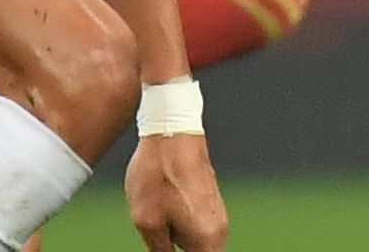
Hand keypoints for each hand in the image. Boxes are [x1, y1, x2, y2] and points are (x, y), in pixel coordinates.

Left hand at [126, 134, 227, 251]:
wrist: (171, 130)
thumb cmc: (158, 175)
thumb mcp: (147, 221)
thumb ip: (159, 251)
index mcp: (208, 241)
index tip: (164, 244)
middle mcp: (220, 230)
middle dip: (174, 245)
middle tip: (156, 227)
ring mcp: (217, 213)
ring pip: (193, 238)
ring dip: (173, 232)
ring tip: (156, 207)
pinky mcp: (210, 199)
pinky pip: (193, 220)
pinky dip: (175, 216)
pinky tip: (160, 195)